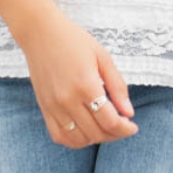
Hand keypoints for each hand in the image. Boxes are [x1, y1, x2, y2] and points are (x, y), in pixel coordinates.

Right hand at [16, 7, 138, 145]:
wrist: (40, 32)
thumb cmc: (74, 40)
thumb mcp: (103, 57)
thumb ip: (117, 86)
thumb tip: (129, 113)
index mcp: (86, 85)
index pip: (110, 121)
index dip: (125, 129)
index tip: (133, 126)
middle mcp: (67, 99)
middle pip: (96, 133)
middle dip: (115, 134)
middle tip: (122, 126)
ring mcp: (53, 106)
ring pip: (79, 140)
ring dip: (96, 139)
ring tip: (105, 128)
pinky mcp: (44, 108)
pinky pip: (59, 136)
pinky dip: (75, 140)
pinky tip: (86, 131)